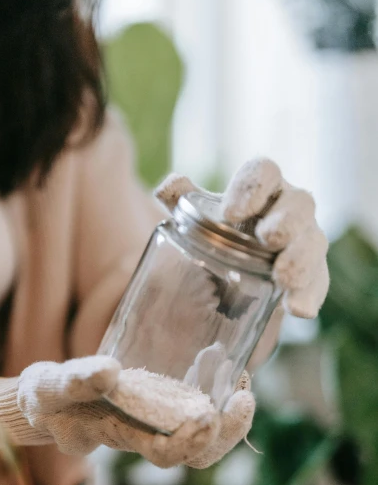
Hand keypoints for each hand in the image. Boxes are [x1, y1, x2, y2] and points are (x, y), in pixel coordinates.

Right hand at [0, 357, 254, 468]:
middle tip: (242, 398)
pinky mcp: (163, 400)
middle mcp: (147, 434)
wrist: (47, 400)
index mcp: (122, 436)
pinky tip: (226, 364)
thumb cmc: (47, 398)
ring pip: (206, 433)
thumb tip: (110, 372)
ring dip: (230, 413)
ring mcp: (158, 420)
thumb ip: (75, 381)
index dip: (192, 442)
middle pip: (198, 453)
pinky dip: (218, 387)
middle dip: (226, 431)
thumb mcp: (50, 388)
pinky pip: (201, 404)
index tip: (209, 415)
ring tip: (243, 380)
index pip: (166, 453)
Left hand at [156, 159, 328, 318]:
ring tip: (284, 278)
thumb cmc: (210, 240)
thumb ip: (180, 203)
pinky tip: (299, 310)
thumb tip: (167, 190)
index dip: (251, 187)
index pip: (263, 173)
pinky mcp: (308, 277)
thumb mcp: (191, 222)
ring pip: (313, 243)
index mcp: (259, 190)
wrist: (219, 285)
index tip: (230, 213)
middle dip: (287, 220)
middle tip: (269, 238)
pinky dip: (309, 295)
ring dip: (301, 259)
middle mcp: (286, 210)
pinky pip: (317, 283)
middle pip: (300, 204)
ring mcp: (301, 243)